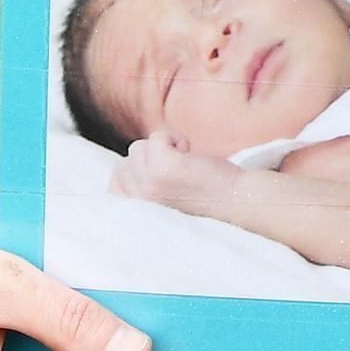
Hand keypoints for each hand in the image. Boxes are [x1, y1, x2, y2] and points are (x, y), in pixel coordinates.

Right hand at [115, 136, 244, 217]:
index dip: (139, 171)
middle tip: (178, 173)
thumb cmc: (200, 197)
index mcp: (133, 213)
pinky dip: (175, 138)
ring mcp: (147, 186)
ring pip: (138, 148)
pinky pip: (157, 137)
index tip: (164, 180)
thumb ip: (139, 186)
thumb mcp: (159, 198)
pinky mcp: (162, 169)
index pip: (114, 180)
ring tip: (185, 165)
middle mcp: (136, 202)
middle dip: (152, 159)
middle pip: (126, 160)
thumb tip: (122, 164)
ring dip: (164, 148)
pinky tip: (190, 155)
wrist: (235, 201)